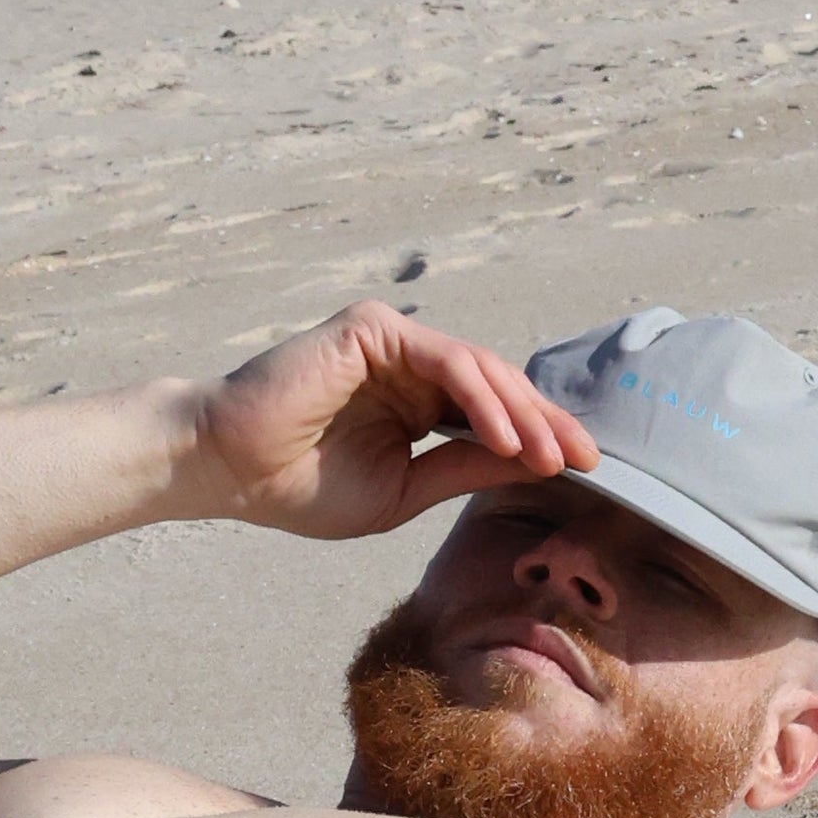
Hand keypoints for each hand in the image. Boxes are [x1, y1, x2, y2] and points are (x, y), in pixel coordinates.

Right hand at [190, 304, 593, 539]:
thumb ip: (464, 467)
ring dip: (523, 414)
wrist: (230, 470)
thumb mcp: (403, 490)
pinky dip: (482, 397)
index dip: (539, 438)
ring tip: (550, 457)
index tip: (585, 471)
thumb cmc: (299, 485)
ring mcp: (392, 339)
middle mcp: (408, 361)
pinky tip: (506, 437)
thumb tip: (535, 462)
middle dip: (546, 422)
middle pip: (498, 384)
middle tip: (587, 459)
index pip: (492, 411)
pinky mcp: (375, 328)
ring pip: (481, 368)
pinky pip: (448, 360)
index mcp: (415, 400)